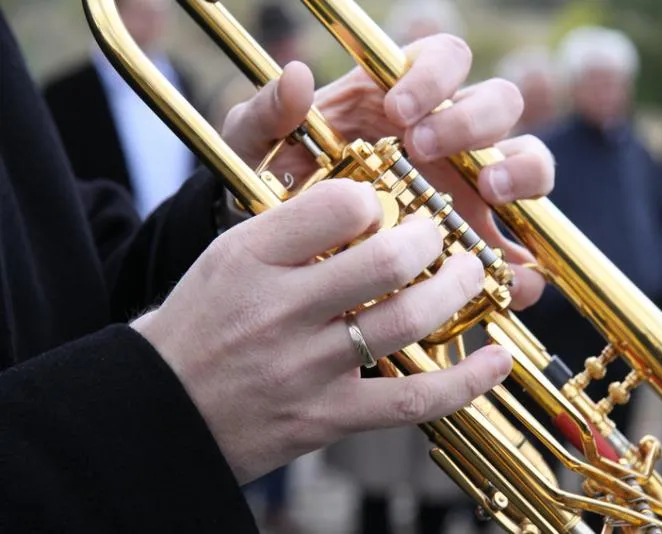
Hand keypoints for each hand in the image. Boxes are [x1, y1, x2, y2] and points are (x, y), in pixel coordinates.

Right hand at [132, 180, 511, 484]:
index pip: (337, 205)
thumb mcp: (227, 257)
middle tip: (440, 234)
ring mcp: (307, 367)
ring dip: (456, 290)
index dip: (375, 198)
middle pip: (387, 259)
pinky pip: (413, 399)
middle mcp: (279, 309)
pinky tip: (496, 358)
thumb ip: (292, 229)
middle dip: (430, 238)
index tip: (385, 206)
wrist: (161, 410)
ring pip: (407, 320)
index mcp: (251, 257)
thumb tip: (368, 205)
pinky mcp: (328, 417)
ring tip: (469, 272)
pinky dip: (466, 380)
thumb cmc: (202, 324)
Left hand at [222, 34, 554, 310]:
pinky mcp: (479, 240)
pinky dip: (525, 261)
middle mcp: (448, 138)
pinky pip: (523, 245)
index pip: (445, 58)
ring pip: (529, 160)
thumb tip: (297, 76)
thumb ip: (264, 115)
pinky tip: (508, 275)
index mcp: (402, 100)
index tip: (399, 110)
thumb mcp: (255, 154)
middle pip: (500, 102)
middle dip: (473, 120)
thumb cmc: (276, 192)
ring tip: (490, 192)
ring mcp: (471, 189)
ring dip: (522, 170)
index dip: (435, 75)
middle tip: (426, 149)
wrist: (285, 264)